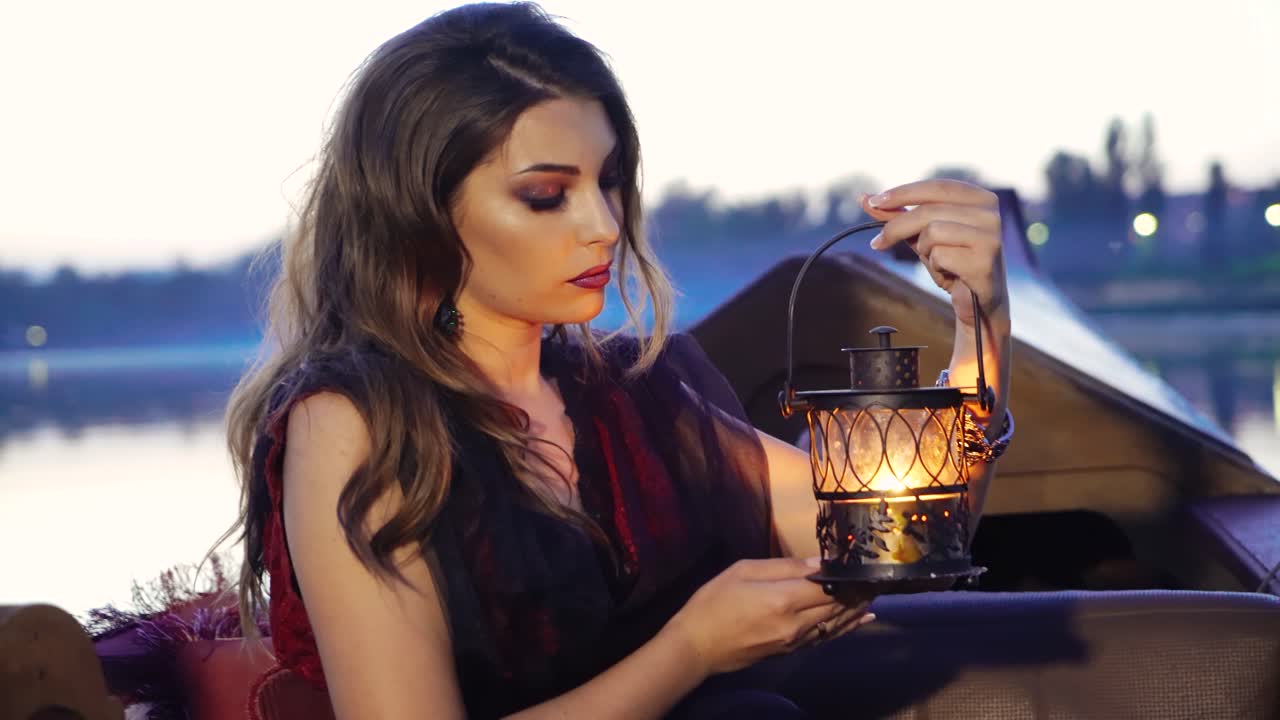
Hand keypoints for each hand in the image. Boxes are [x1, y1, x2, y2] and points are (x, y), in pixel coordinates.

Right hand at [664, 557, 874, 676]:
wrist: (696, 647)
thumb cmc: (713, 603)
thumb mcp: (743, 571)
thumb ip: (784, 567)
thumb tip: (819, 562)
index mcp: (784, 599)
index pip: (830, 586)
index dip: (851, 576)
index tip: (867, 564)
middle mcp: (796, 623)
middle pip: (838, 606)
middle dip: (859, 592)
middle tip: (878, 577)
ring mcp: (795, 641)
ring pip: (836, 624)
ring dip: (856, 609)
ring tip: (875, 594)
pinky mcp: (790, 651)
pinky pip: (826, 638)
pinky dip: (846, 628)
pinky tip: (861, 620)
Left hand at [862, 179, 1007, 327]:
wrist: (976, 302)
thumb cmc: (951, 263)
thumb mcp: (921, 234)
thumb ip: (897, 215)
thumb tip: (864, 197)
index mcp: (981, 198)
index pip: (937, 187)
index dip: (904, 192)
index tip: (874, 201)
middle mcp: (990, 213)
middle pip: (928, 211)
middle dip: (896, 227)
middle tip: (878, 243)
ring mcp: (991, 236)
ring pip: (932, 232)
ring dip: (925, 251)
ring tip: (938, 262)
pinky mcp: (984, 261)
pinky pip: (940, 256)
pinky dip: (936, 268)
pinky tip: (949, 275)